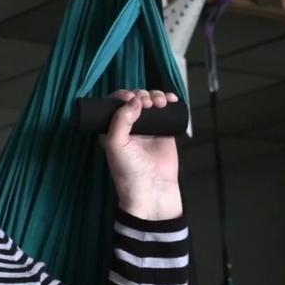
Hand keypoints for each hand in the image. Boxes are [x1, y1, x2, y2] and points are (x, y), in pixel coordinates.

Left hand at [101, 89, 182, 219]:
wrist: (152, 190)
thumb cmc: (128, 172)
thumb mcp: (115, 145)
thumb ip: (120, 120)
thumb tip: (134, 100)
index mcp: (112, 129)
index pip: (115, 104)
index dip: (122, 96)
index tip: (129, 97)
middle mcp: (129, 127)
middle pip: (135, 99)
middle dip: (141, 95)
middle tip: (146, 103)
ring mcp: (148, 128)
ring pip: (151, 102)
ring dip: (155, 95)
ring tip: (159, 102)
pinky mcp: (164, 132)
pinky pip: (166, 111)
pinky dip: (169, 101)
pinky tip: (171, 99)